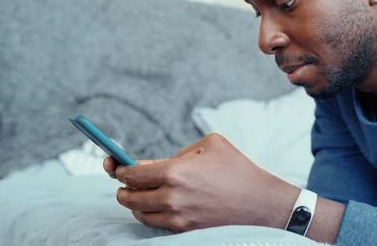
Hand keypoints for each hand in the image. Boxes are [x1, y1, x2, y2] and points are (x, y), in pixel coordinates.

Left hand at [103, 133, 299, 232]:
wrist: (261, 202)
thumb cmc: (237, 168)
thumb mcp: (209, 145)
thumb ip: (176, 153)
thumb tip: (151, 164)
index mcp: (175, 171)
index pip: (131, 173)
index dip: (119, 169)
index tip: (115, 165)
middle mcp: (171, 197)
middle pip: (129, 196)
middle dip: (122, 188)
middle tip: (122, 183)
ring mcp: (178, 217)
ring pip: (139, 213)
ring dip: (134, 204)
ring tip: (138, 195)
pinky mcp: (185, 231)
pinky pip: (156, 224)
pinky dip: (150, 215)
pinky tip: (155, 206)